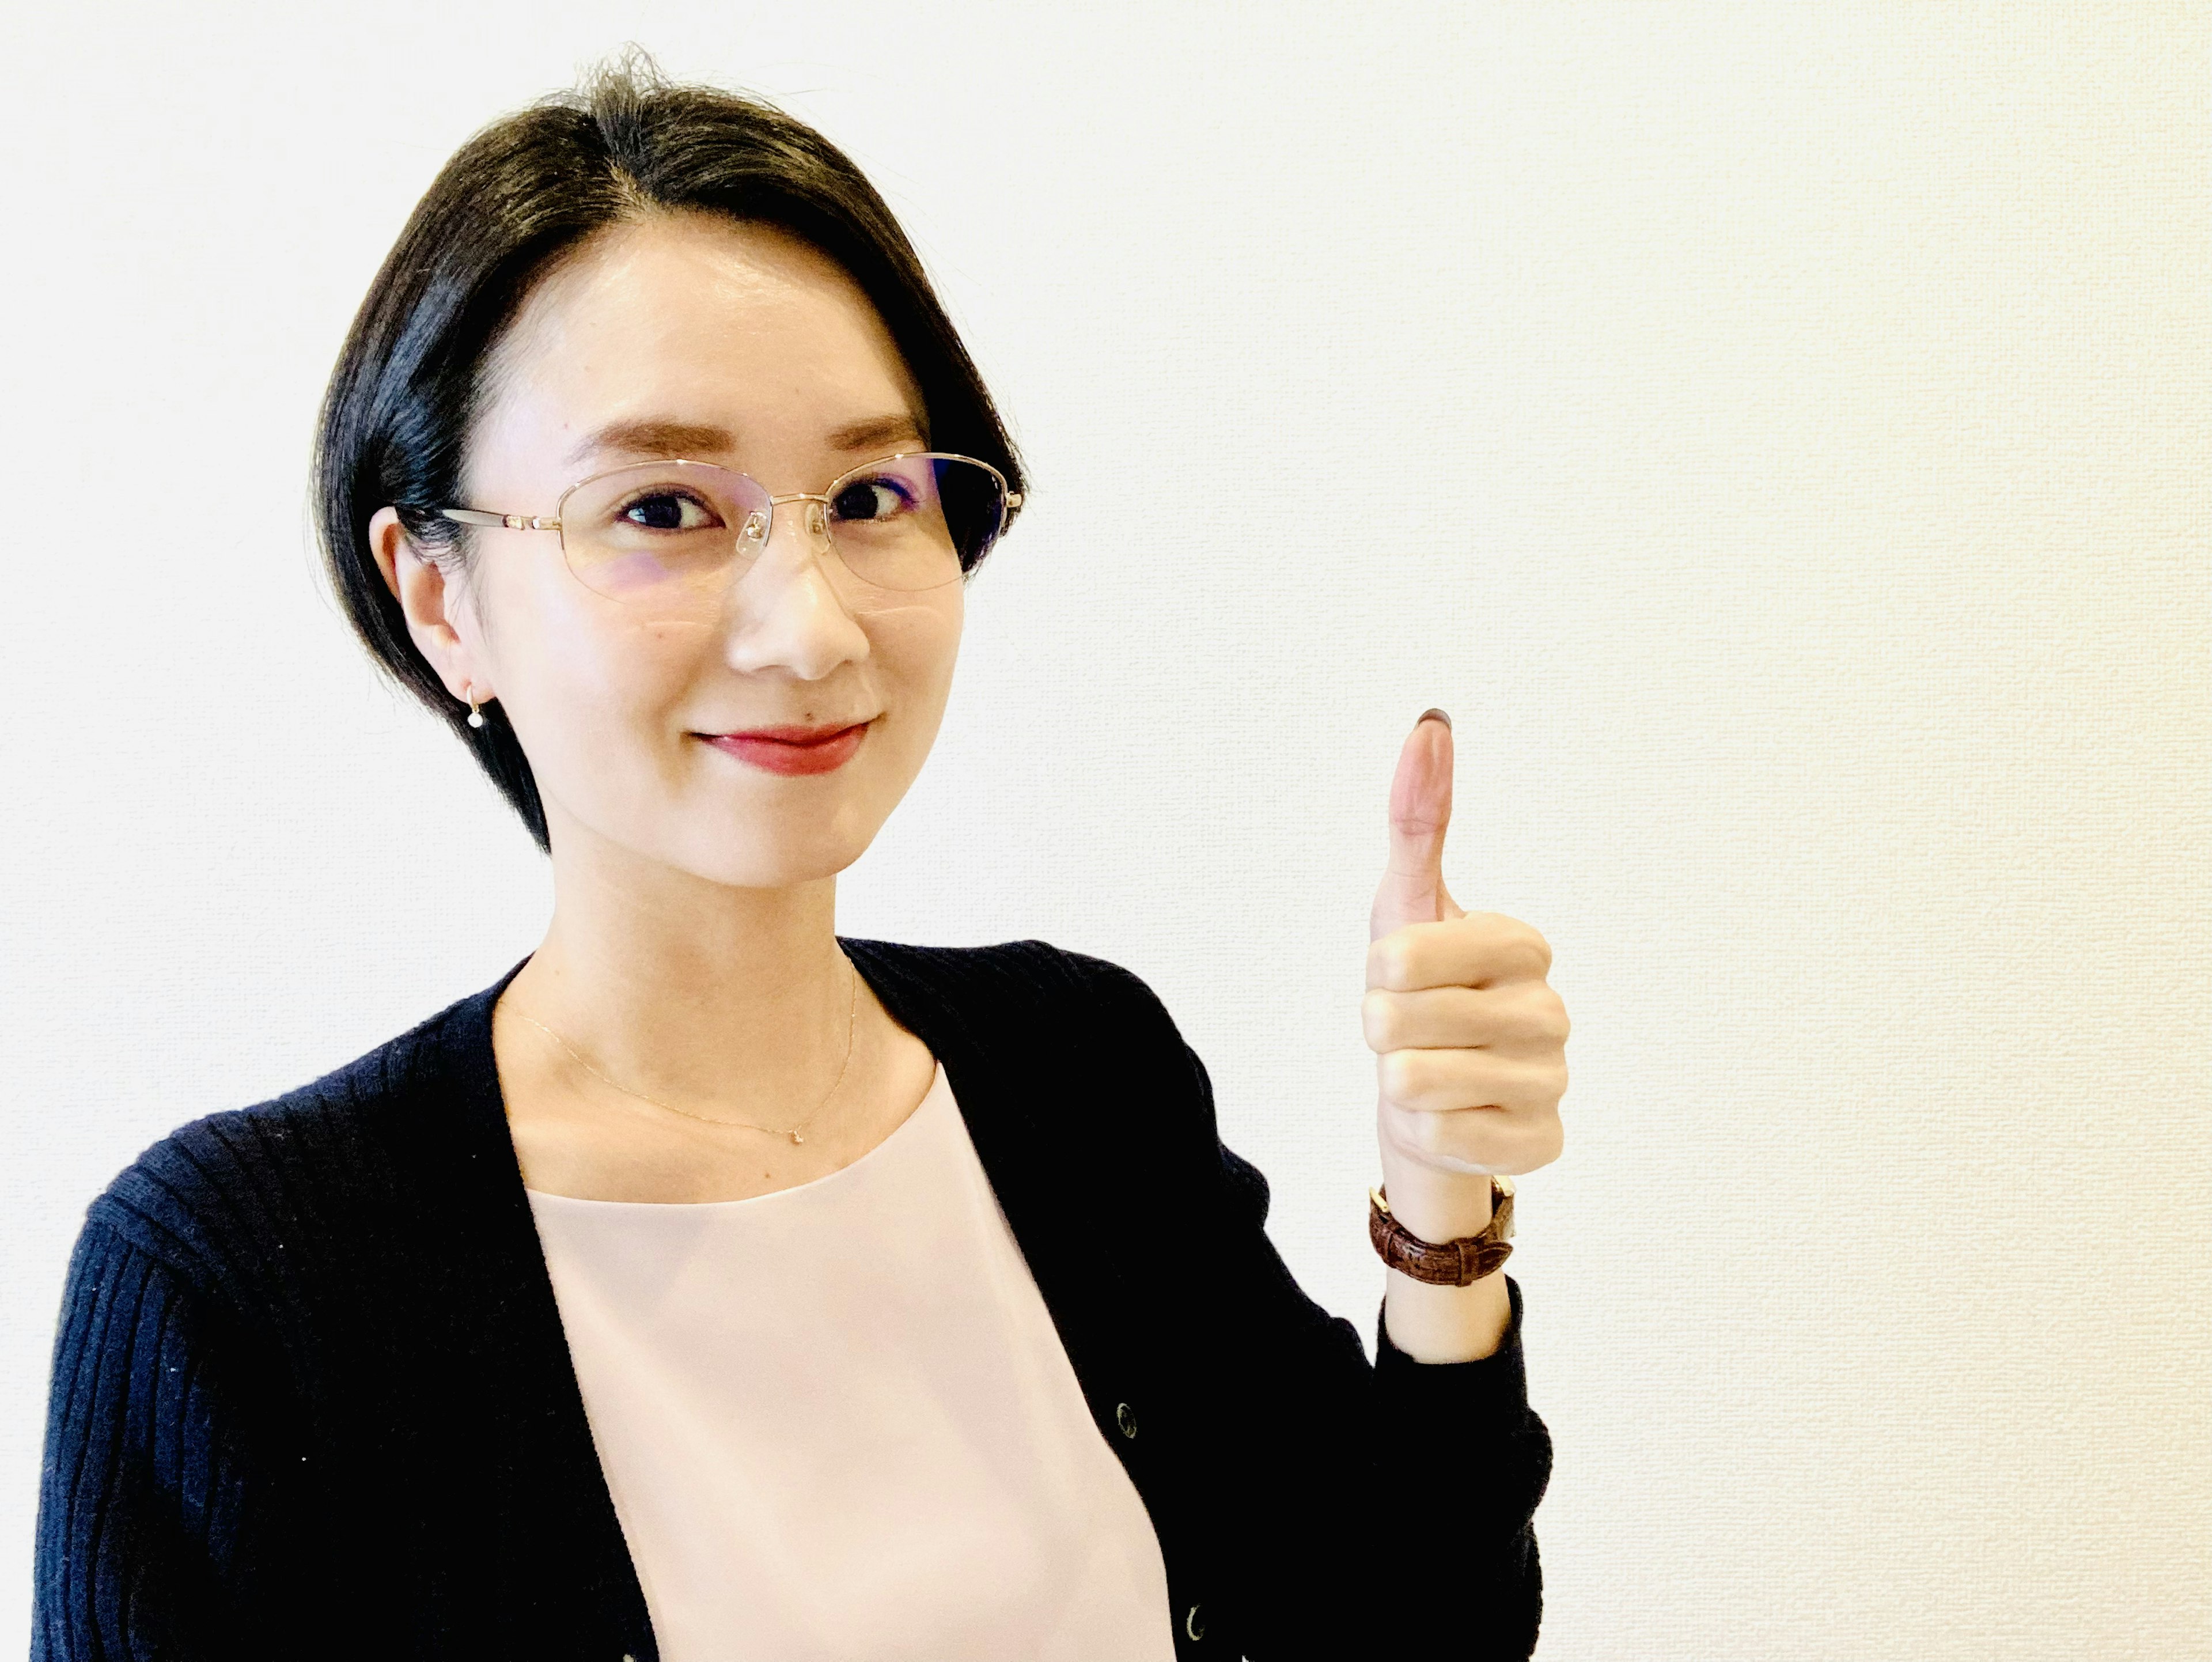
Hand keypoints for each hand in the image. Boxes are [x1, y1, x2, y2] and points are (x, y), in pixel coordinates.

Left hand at [1366, 712, 1566, 1232]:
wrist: (1429, 1098)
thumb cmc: (1416, 990)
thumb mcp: (1405, 904)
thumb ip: (1419, 817)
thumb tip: (1432, 722)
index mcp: (1522, 946)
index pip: (1404, 956)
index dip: (1380, 970)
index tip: (1396, 974)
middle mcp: (1551, 1009)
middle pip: (1397, 1019)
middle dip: (1378, 1028)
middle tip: (1404, 1029)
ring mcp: (1553, 1080)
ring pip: (1416, 1082)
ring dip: (1397, 1081)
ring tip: (1423, 1071)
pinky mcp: (1541, 1142)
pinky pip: (1445, 1137)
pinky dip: (1426, 1131)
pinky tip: (1450, 1117)